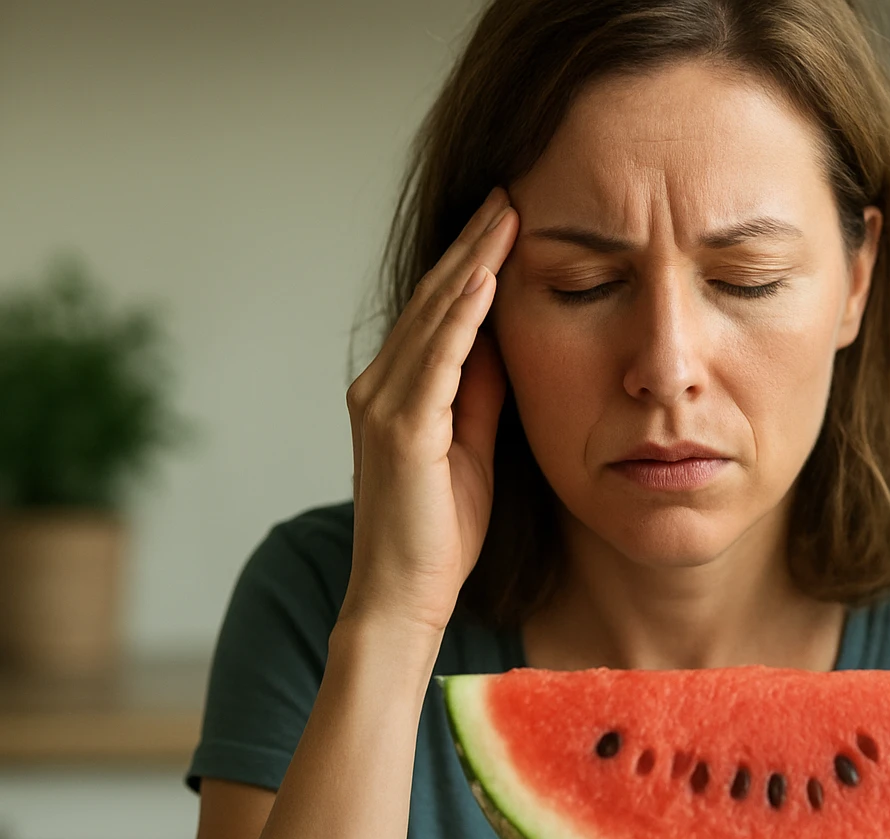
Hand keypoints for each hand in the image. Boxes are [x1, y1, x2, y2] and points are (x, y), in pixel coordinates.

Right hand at [339, 187, 517, 636]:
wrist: (405, 596)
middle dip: (473, 244)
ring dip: (471, 262)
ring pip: (433, 318)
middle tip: (509, 191)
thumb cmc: (440, 533)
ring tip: (505, 215)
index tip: (507, 219)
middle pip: (434, 300)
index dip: (471, 262)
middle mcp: (380, 388)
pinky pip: (437, 359)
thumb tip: (505, 343)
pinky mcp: (400, 429)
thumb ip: (481, 395)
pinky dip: (461, 316)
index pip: (439, 311)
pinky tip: (485, 278)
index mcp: (397, 392)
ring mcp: (384, 406)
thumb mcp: (472, 448)